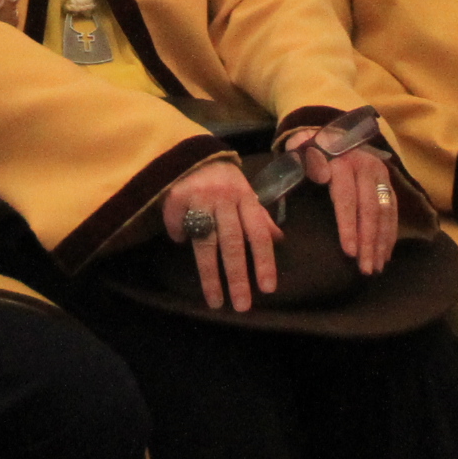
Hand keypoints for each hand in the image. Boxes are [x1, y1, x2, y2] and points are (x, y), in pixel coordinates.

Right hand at [158, 159, 282, 313]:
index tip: (267, 289)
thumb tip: (280, 239)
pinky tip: (180, 241)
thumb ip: (260, 216)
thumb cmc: (225, 179)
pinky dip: (178, 234)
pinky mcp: (177, 196)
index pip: (258, 234)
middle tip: (242, 306)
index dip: (264, 261)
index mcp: (246, 198)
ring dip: (211, 275)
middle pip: (232, 243)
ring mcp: (200, 198)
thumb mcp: (246, 193)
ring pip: (206, 243)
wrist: (194, 153)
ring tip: (216, 301)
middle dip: (238, 277)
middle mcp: (225, 199)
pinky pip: (178, 224)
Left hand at [286, 131, 398, 276]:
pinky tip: (385, 255)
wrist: (331, 130)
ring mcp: (379, 173)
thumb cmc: (308, 149)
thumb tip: (288, 177)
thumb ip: (293, 164)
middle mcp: (364, 166)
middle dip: (368, 242)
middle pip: (369, 209)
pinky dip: (390, 233)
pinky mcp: (387, 180)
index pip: (346, 199)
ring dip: (381, 242)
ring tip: (375, 268)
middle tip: (365, 269)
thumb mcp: (298, 152)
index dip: (348, 226)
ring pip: (384, 212)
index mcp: (340, 161)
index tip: (348, 252)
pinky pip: (393, 210)